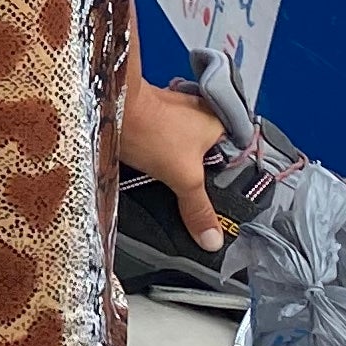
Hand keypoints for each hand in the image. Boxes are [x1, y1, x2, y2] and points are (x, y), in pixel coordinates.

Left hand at [120, 74, 229, 254]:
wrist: (108, 107)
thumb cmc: (148, 126)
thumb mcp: (183, 176)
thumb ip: (199, 208)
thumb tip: (213, 238)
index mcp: (220, 124)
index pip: (237, 159)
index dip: (233, 184)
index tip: (229, 208)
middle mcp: (200, 116)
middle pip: (209, 158)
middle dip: (203, 181)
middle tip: (203, 208)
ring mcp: (175, 118)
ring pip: (185, 154)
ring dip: (180, 173)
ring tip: (180, 198)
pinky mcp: (151, 124)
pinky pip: (164, 149)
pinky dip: (162, 165)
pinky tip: (157, 180)